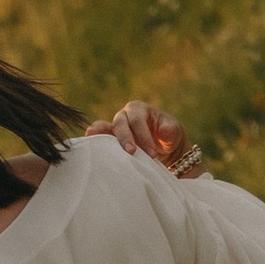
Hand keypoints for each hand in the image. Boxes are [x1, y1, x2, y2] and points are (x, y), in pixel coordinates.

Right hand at [89, 97, 205, 175]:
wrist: (162, 150)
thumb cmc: (168, 137)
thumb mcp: (175, 132)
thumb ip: (171, 130)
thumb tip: (165, 130)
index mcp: (140, 109)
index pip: (138, 121)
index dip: (143, 136)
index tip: (152, 154)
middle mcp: (125, 115)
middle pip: (120, 123)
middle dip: (125, 138)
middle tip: (132, 152)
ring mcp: (115, 127)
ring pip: (106, 128)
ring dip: (103, 137)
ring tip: (97, 143)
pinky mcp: (109, 139)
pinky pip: (99, 137)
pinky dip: (94, 140)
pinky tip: (89, 145)